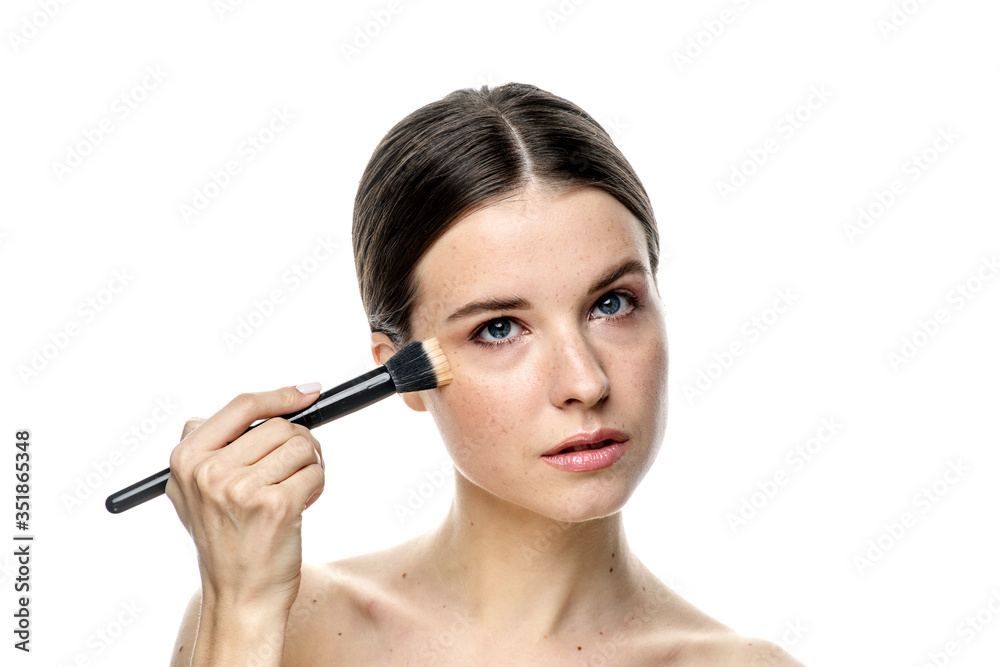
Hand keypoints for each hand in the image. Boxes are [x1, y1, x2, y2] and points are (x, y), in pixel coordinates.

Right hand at [165, 384, 324, 617]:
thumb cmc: (227, 540)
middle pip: (280, 426)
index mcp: (186, 459)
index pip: (242, 406)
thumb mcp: (195, 490)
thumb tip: (268, 402)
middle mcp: (209, 472)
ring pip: (302, 445)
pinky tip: (301, 506)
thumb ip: (212, 445)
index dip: (280, 396)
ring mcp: (240, 489)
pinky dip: (318, 486)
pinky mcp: (274, 506)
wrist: (239, 596)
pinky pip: (315, 472)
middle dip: (299, 445)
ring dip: (310, 465)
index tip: (308, 392)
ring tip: (295, 489)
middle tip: (295, 470)